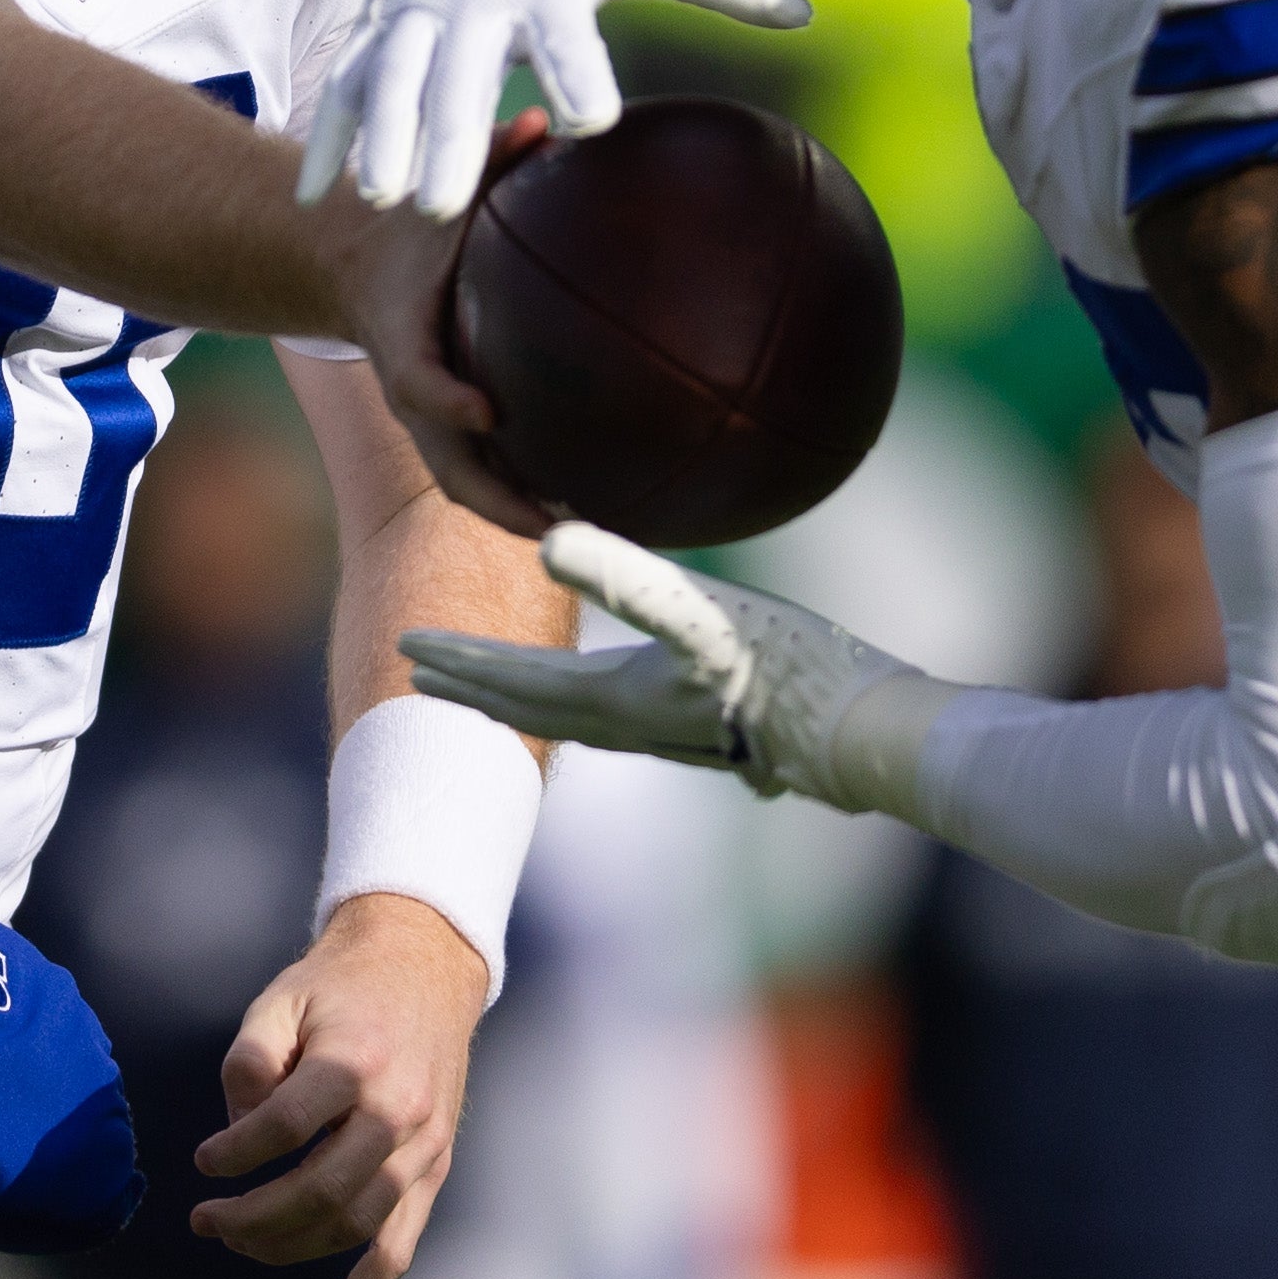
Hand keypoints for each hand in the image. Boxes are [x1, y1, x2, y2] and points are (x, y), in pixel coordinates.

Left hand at [193, 892, 491, 1278]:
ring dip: (286, 1246)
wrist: (424, 965)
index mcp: (355, 1062)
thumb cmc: (341, 985)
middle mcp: (397, 1110)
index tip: (205, 1160)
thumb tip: (238, 1129)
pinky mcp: (434, 1170)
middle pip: (317, 1190)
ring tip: (237, 1239)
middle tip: (205, 1219)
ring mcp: (422, 1146)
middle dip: (249, 1217)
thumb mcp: (282, 998)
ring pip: (351, 1225)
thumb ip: (250, 1060)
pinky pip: (399, 1247)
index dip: (233, 1153)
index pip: (282, 1128)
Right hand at [300, 0, 804, 219]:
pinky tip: (319, 197)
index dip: (578, 73)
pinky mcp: (380, 16)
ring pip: (390, 76)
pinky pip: (348, 79)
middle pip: (459, 71)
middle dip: (447, 133)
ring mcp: (417, 4)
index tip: (590, 122)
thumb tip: (807, 14)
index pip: (568, 34)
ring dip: (380, 138)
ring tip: (381, 202)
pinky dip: (329, 135)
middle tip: (444, 205)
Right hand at [319, 109, 558, 534]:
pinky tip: (595, 504)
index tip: (486, 411)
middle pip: (449, 466)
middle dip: (499, 500)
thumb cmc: (410, 224)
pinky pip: (488, 474)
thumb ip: (491, 155)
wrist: (351, 262)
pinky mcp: (450, 429)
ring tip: (592, 534)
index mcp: (404, 338)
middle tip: (559, 521)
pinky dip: (529, 496)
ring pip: (469, 486)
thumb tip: (542, 120)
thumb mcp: (440, 188)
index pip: (419, 380)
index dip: (447, 400)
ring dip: (520, 516)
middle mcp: (416, 390)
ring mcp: (431, 419)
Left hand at [401, 522, 943, 816]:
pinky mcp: (725, 733)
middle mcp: (641, 726)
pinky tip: (638, 696)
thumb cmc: (794, 675)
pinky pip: (638, 717)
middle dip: (475, 686)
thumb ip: (625, 578)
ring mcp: (683, 736)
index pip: (516, 683)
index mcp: (622, 699)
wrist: (873, 739)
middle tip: (417, 673)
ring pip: (584, 718)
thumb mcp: (705, 615)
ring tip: (504, 687)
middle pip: (535, 707)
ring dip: (530, 700)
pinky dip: (605, 703)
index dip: (459, 664)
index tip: (404, 650)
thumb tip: (547, 539)